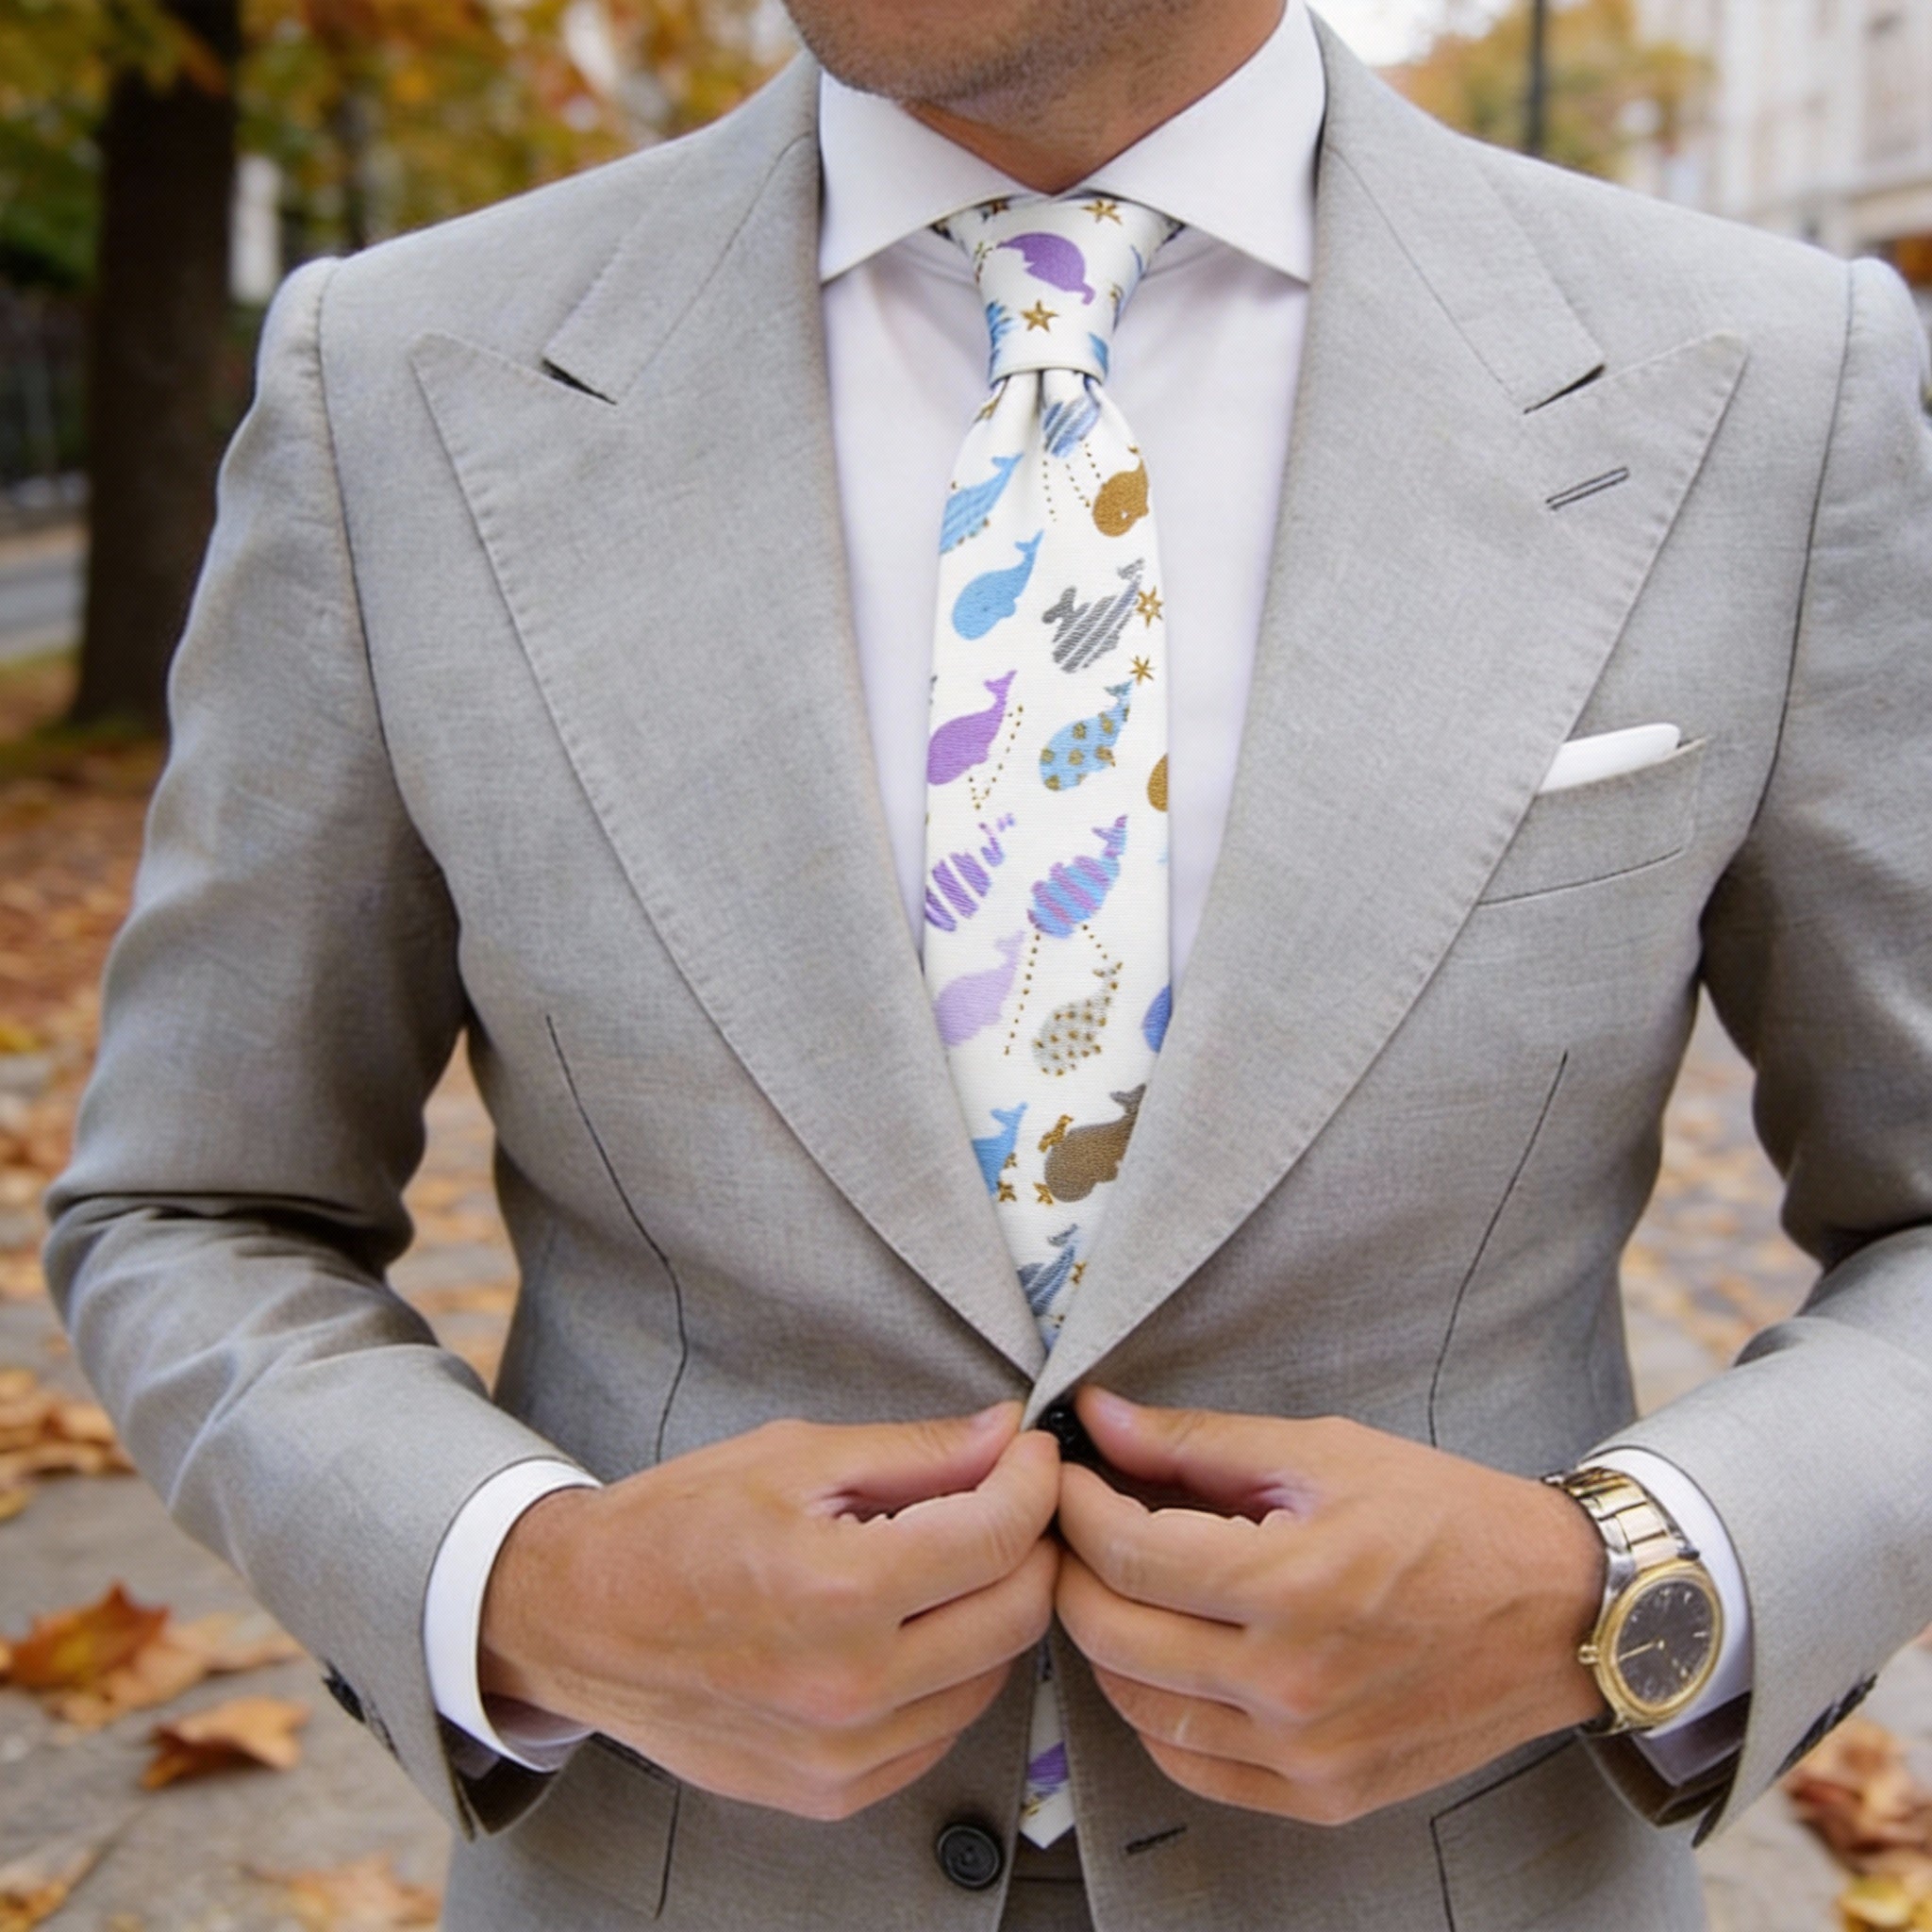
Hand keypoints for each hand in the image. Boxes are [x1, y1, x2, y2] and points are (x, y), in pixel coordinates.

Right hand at [480, 1404, 1059, 1819]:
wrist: (582, 1618)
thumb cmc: (675, 1525)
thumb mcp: (795, 1456)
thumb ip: (916, 1452)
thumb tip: (1006, 1436)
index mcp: (840, 1591)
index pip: (999, 1536)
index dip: (1035, 1480)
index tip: (1032, 1453)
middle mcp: (850, 1687)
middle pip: (1016, 1614)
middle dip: (1031, 1543)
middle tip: (1008, 1498)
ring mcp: (843, 1753)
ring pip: (992, 1678)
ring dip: (993, 1609)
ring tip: (951, 1558)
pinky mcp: (833, 1791)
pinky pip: (941, 1731)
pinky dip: (950, 1673)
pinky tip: (911, 1625)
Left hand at [1052, 1388, 1606, 1825]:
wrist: (1558, 1611)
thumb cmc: (1447, 1517)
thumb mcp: (1323, 1453)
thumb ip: (1198, 1442)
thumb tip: (1099, 1418)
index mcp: (1292, 1584)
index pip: (1125, 1553)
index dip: (1073, 1506)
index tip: (1063, 1475)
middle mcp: (1292, 1684)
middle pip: (1112, 1635)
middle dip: (1072, 1570)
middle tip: (1075, 1527)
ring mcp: (1306, 1753)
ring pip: (1138, 1709)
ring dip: (1107, 1643)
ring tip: (1118, 1586)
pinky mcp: (1324, 1795)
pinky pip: (1193, 1766)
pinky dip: (1157, 1712)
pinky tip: (1168, 1658)